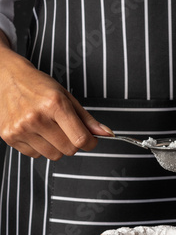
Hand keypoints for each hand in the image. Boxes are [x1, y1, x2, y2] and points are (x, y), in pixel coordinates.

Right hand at [0, 36, 112, 159]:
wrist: (6, 78)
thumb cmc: (39, 86)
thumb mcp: (66, 97)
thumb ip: (87, 119)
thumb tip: (107, 134)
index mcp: (55, 104)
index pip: (80, 139)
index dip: (91, 143)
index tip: (91, 140)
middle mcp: (36, 117)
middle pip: (69, 150)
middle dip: (73, 143)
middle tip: (66, 130)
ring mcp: (21, 128)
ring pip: (53, 155)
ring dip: (56, 146)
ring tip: (49, 129)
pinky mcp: (9, 136)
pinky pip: (35, 155)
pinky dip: (39, 147)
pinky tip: (35, 131)